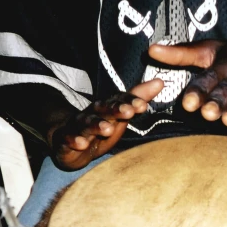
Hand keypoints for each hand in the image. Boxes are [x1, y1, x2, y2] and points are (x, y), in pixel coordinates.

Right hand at [49, 78, 163, 168]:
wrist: (67, 139)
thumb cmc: (100, 127)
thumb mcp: (120, 114)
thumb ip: (138, 99)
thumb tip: (160, 82)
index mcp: (107, 107)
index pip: (119, 101)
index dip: (131, 102)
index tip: (143, 105)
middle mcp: (92, 113)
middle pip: (104, 109)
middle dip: (116, 110)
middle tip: (128, 112)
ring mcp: (79, 125)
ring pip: (88, 124)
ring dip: (97, 125)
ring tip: (107, 129)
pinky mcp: (66, 139)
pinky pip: (70, 139)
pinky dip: (75, 141)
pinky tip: (81, 144)